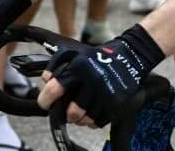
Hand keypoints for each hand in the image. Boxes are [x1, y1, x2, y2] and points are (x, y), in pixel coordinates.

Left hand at [38, 25, 163, 128]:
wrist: (128, 57)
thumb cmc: (97, 56)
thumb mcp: (74, 52)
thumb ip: (55, 63)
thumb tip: (45, 80)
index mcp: (78, 67)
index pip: (54, 90)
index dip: (45, 101)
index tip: (45, 104)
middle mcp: (92, 80)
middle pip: (72, 113)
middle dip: (68, 114)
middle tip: (69, 109)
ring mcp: (105, 92)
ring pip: (86, 120)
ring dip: (81, 119)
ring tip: (81, 110)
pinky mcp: (116, 102)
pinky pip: (99, 122)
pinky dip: (93, 120)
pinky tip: (93, 111)